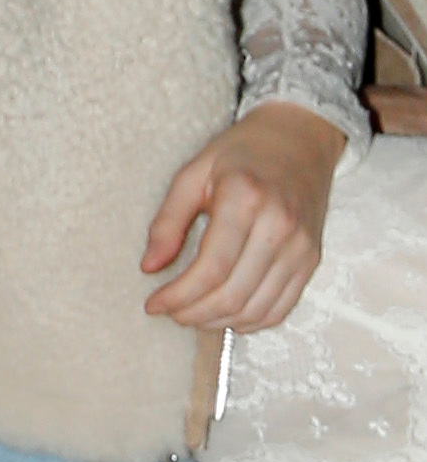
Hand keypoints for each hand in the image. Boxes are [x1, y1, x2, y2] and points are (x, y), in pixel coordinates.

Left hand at [139, 101, 344, 331]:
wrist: (300, 138)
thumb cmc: (241, 152)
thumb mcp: (193, 173)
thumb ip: (167, 221)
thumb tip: (148, 267)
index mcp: (246, 199)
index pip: (211, 268)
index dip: (178, 296)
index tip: (153, 304)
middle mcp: (280, 227)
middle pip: (233, 295)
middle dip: (194, 314)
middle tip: (170, 312)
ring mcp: (301, 247)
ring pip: (257, 309)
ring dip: (219, 323)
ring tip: (192, 314)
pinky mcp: (312, 259)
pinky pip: (281, 308)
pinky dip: (250, 321)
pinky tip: (225, 314)